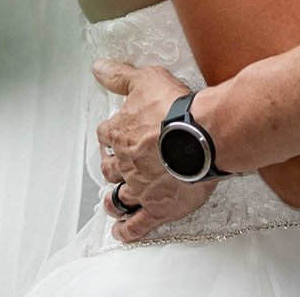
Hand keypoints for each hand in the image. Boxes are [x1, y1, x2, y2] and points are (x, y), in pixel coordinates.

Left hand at [93, 60, 218, 239]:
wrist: (201, 136)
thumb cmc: (175, 108)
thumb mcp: (145, 79)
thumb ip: (120, 76)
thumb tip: (98, 67)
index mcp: (119, 133)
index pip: (105, 135)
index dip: (108, 136)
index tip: (111, 138)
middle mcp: (125, 163)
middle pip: (110, 168)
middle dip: (111, 168)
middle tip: (113, 169)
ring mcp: (140, 187)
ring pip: (119, 197)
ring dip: (113, 201)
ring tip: (111, 204)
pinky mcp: (157, 208)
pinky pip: (137, 225)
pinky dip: (127, 231)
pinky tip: (121, 233)